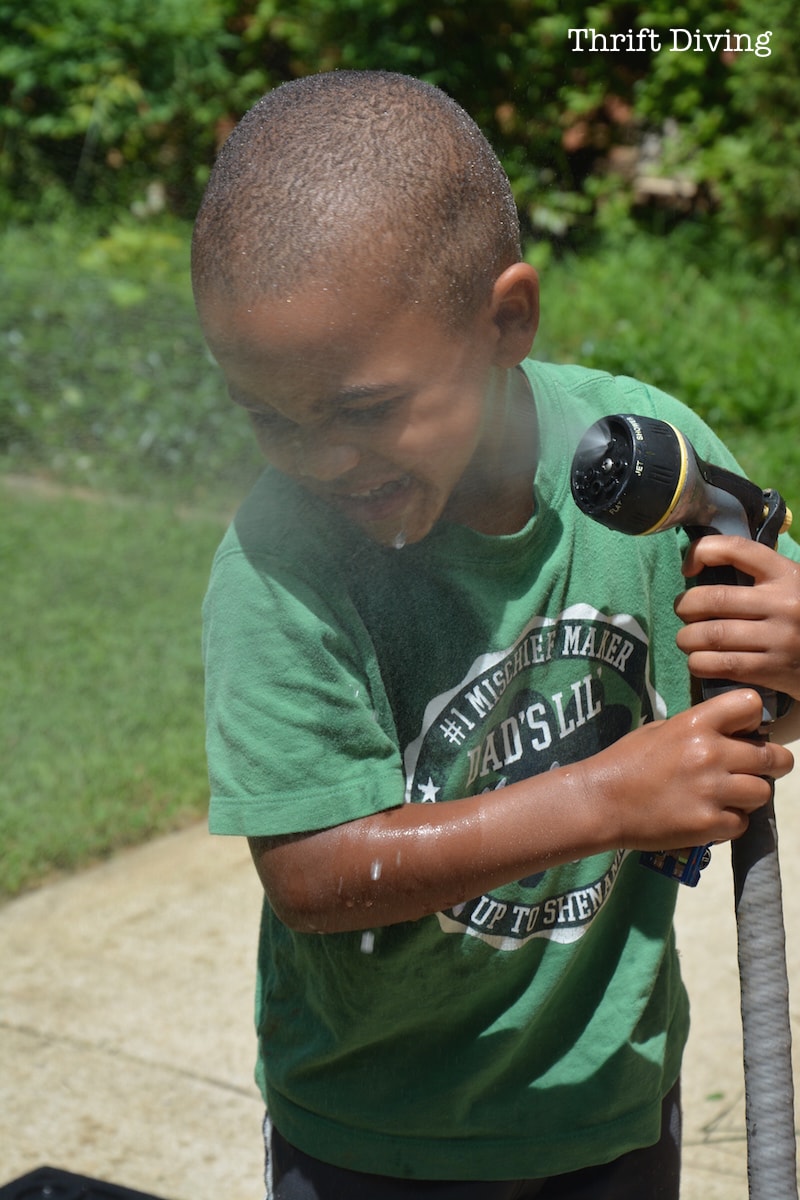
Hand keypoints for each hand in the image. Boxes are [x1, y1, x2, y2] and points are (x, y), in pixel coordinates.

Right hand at [586, 689, 793, 851]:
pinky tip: (708, 817)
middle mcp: (709, 753)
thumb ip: (699, 729)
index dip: (753, 720)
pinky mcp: (708, 824)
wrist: (600, 802)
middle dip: (769, 764)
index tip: (743, 733)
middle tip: (756, 770)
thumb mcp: (660, 730)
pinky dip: (730, 823)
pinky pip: (742, 823)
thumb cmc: (626, 762)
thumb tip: (732, 734)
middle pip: (772, 757)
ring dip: (749, 796)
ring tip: (726, 798)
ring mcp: (711, 791)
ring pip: (763, 793)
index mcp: (695, 724)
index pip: (751, 705)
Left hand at [674, 535, 799, 702]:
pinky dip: (699, 664)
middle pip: (712, 599)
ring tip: (688, 640)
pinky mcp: (774, 670)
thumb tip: (701, 562)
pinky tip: (700, 662)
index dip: (701, 552)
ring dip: (687, 639)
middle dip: (685, 607)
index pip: (736, 548)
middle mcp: (784, 602)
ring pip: (711, 635)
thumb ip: (758, 574)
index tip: (689, 569)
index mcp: (786, 574)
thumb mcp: (791, 586)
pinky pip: (721, 664)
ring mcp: (780, 638)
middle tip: (684, 613)